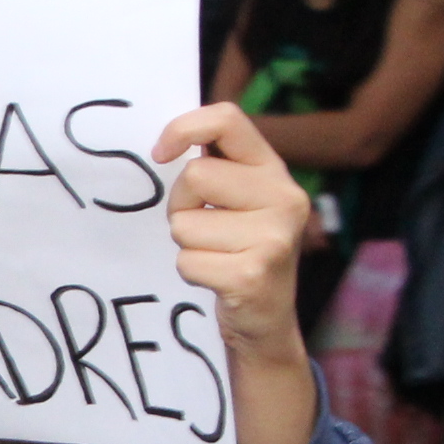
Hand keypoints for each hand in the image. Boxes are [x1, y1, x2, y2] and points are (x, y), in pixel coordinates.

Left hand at [155, 103, 315, 443]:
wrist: (266, 323)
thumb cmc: (239, 251)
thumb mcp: (239, 201)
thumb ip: (216, 168)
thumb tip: (164, 145)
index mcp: (274, 170)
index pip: (227, 120)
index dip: (184, 129)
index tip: (160, 154)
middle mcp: (284, 197)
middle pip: (194, 178)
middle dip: (182, 206)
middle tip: (203, 228)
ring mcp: (274, 237)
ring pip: (186, 225)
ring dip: (187, 245)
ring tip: (217, 257)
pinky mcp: (254, 274)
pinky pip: (188, 261)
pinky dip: (191, 273)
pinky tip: (219, 280)